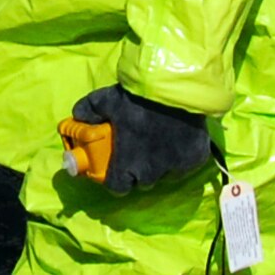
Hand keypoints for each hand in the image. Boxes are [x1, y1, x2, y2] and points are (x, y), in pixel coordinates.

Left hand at [63, 84, 210, 194]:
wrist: (177, 87)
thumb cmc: (138, 98)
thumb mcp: (106, 99)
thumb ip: (87, 110)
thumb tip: (78, 117)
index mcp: (127, 165)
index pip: (118, 188)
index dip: (115, 179)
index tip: (116, 168)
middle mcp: (151, 173)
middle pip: (142, 181)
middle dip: (138, 170)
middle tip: (137, 150)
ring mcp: (176, 167)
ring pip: (165, 174)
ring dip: (160, 165)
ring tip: (159, 143)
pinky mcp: (196, 158)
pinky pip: (185, 164)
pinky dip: (180, 156)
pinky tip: (178, 140)